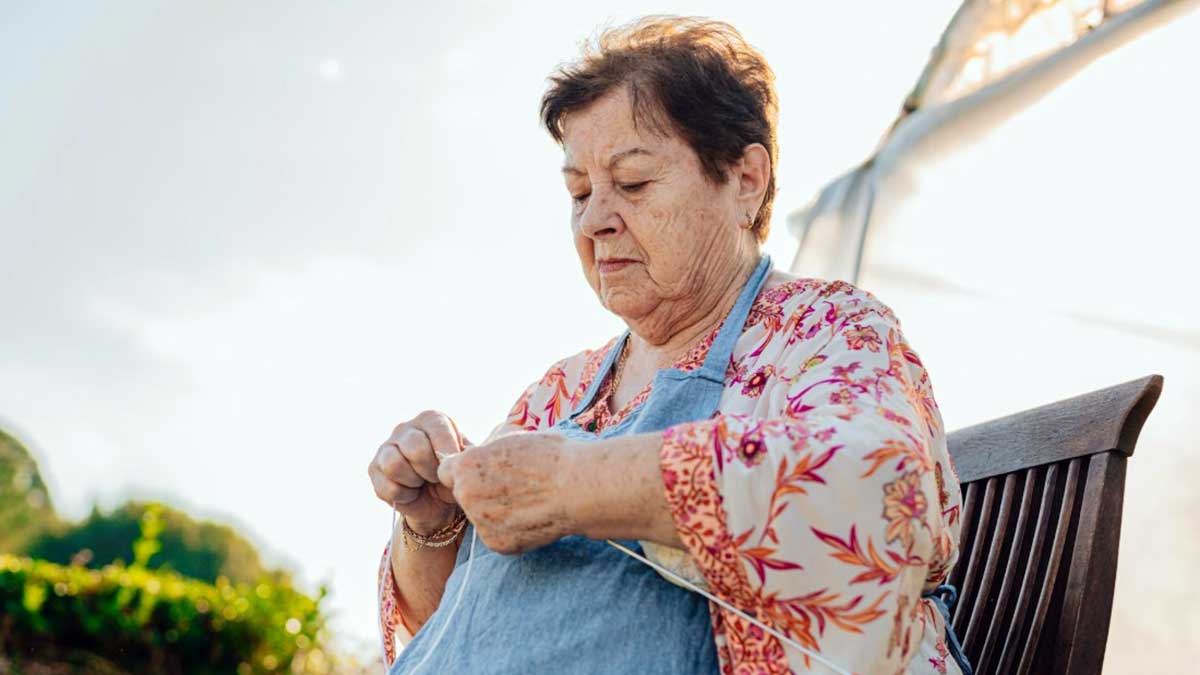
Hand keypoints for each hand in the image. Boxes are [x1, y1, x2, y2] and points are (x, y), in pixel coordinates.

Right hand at [368, 410, 469, 533]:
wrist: (436, 501)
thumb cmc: (451, 474)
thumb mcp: (463, 463)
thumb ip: (463, 457)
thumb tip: (452, 461)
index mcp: (430, 419)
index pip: (437, 430)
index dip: (446, 454)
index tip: (450, 467)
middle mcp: (405, 428)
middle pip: (415, 448)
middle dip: (430, 470)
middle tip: (436, 478)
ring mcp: (386, 447)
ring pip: (394, 464)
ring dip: (414, 481)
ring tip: (422, 483)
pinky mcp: (374, 469)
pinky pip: (387, 486)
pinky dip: (404, 496)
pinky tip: (411, 492)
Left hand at [436, 431, 576, 554]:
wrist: (578, 489)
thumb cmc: (551, 457)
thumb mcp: (513, 440)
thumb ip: (489, 452)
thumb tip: (485, 456)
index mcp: (466, 465)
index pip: (447, 470)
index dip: (466, 471)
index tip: (483, 472)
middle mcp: (466, 495)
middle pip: (463, 494)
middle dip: (480, 492)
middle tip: (512, 487)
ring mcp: (480, 522)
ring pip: (480, 516)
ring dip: (496, 512)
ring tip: (528, 502)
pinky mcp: (496, 544)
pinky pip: (496, 535)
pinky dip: (510, 529)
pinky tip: (532, 517)